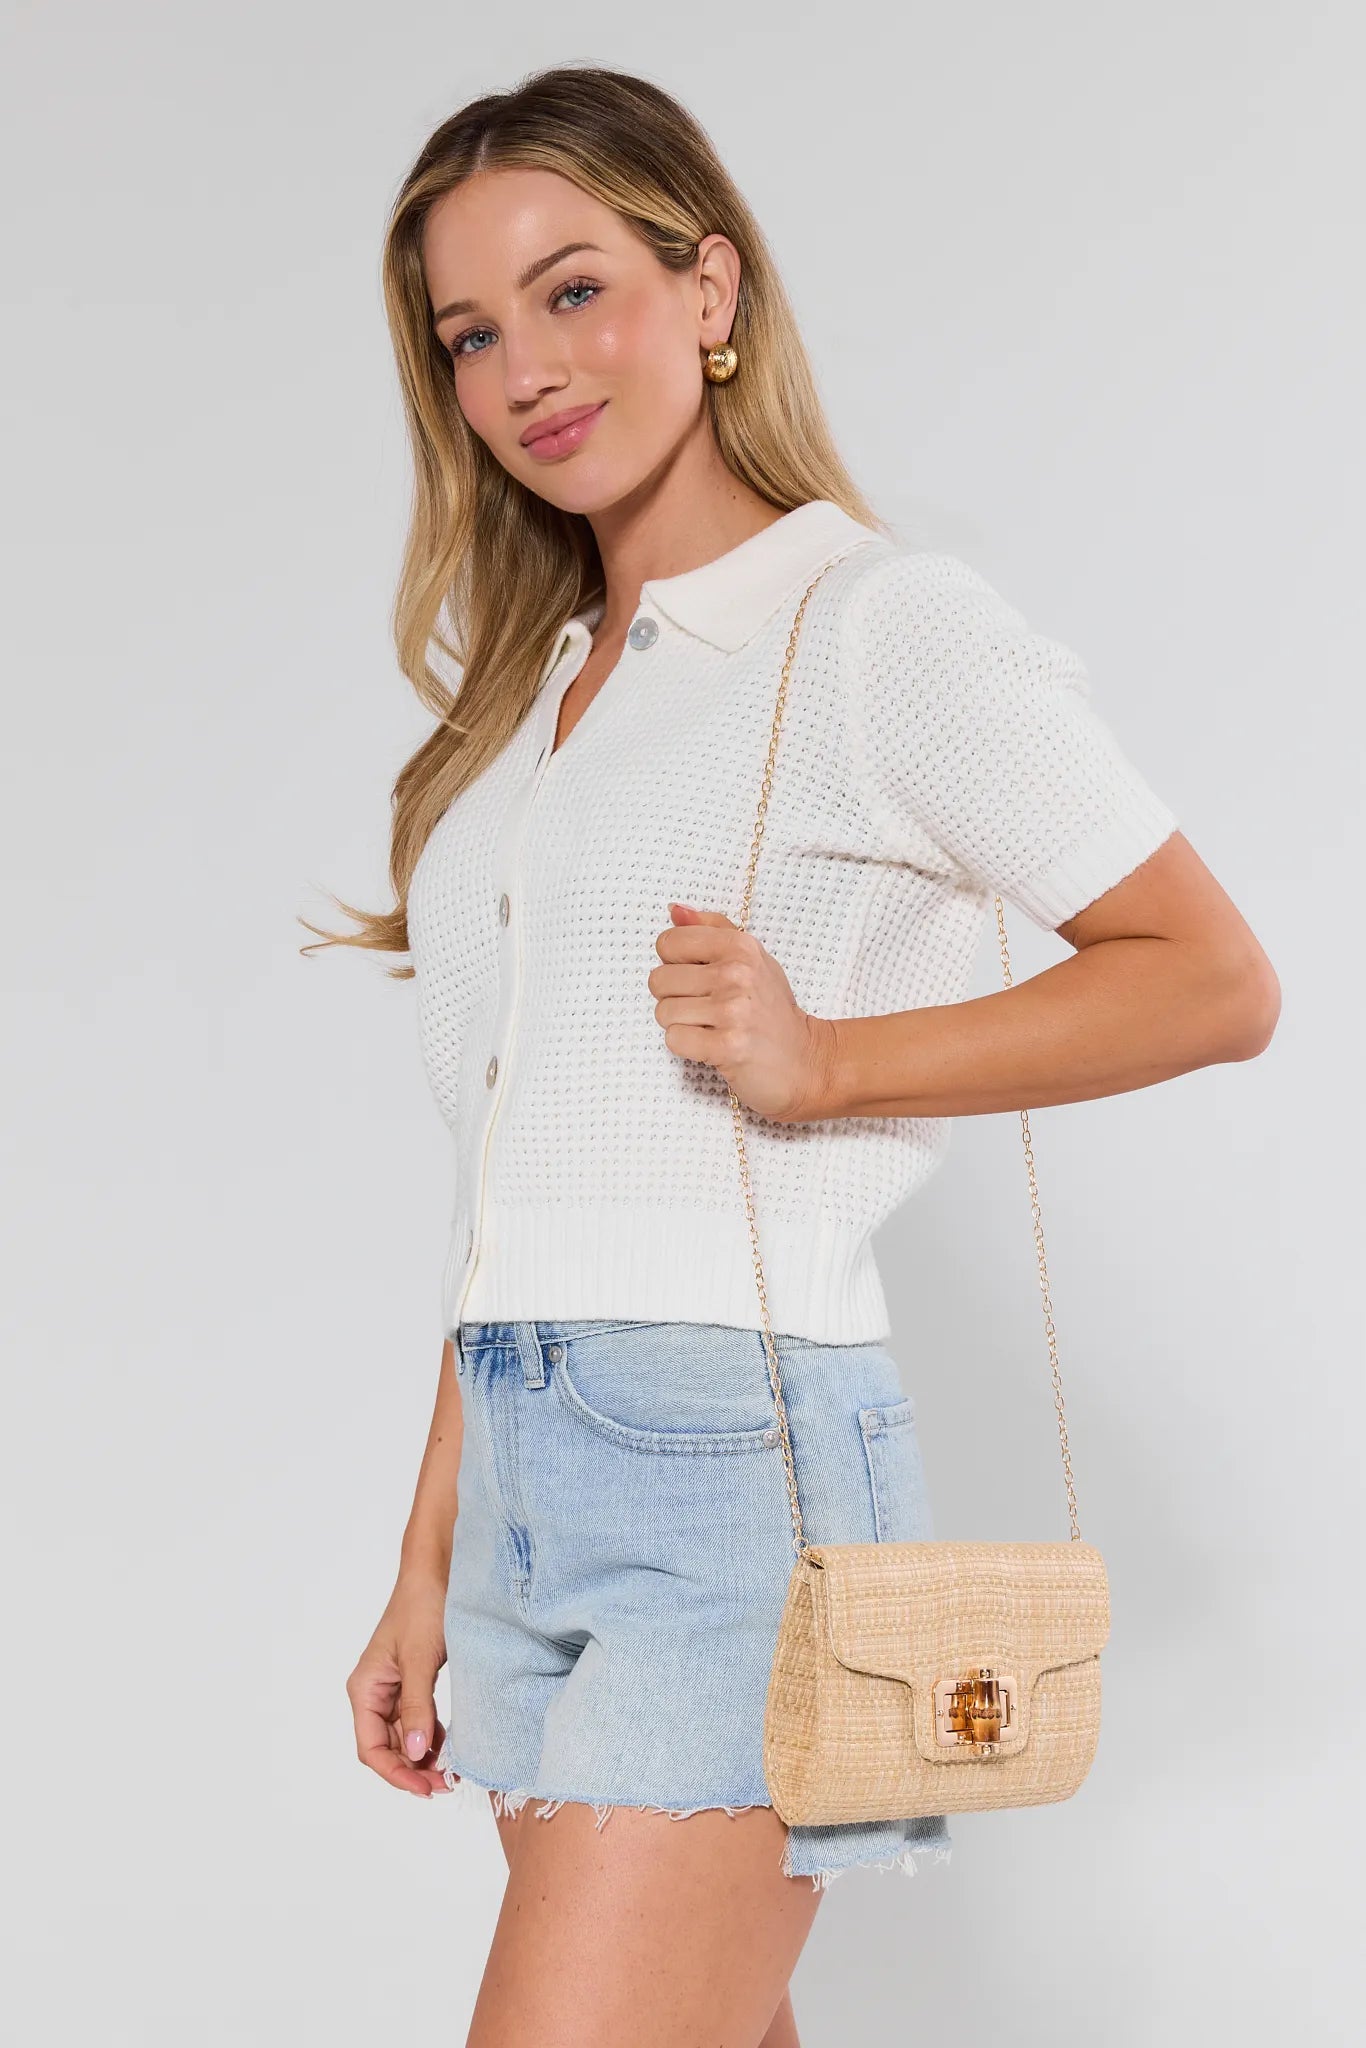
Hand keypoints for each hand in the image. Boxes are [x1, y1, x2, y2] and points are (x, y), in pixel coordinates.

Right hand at [347, 1573, 452, 1799]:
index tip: (426, 1788)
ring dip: (423, 1757)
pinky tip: (450, 1745)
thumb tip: (417, 1753)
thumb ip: (417, 1706)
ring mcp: (393, 1687)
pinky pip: (417, 1719)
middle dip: (412, 1769)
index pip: (371, 1748)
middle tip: (445, 1786)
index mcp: (365, 1688)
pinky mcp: (413, 1680)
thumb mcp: (420, 1659)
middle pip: (387, 1747)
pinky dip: (431, 1736)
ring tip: (450, 1772)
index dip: (396, 1773)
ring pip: (404, 1736)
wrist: (438, 1569)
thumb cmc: (423, 1606)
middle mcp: (375, 1691)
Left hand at [648, 903, 837, 1122]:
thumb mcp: (752, 959)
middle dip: (674, 997)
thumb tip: (674, 911)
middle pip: (658, 980)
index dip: (675, 963)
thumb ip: (712, 930)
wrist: (804, 1060)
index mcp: (740, 946)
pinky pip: (674, 1039)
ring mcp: (733, 1011)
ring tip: (710, 1027)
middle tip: (704, 1008)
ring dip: (680, 1024)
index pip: (668, 942)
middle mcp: (737, 974)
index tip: (698, 977)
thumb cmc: (771, 1009)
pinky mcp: (726, 1046)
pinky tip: (710, 1045)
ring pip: (663, 1011)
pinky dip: (687, 1047)